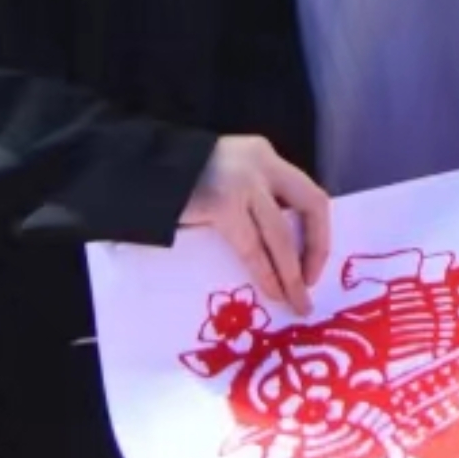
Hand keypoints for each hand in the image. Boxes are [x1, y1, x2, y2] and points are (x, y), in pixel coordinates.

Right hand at [182, 134, 331, 315]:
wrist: (139, 169)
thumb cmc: (181, 180)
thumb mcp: (229, 177)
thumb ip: (255, 197)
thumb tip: (286, 250)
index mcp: (263, 155)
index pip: (310, 194)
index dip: (319, 233)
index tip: (314, 264)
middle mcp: (260, 163)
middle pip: (310, 207)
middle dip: (316, 251)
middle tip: (312, 286)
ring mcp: (242, 182)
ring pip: (281, 236)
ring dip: (293, 275)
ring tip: (297, 303)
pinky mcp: (222, 204)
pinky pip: (253, 248)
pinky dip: (266, 274)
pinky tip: (272, 291)